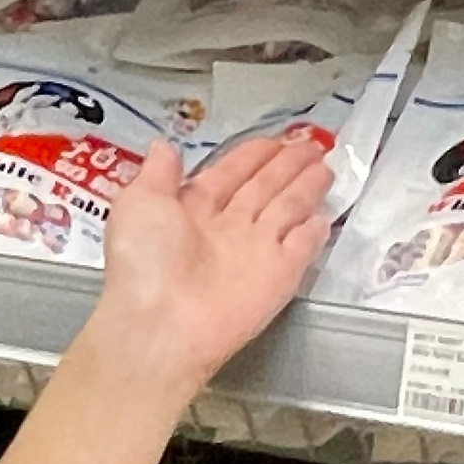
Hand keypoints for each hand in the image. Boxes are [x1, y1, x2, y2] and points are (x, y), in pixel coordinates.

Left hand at [83, 133, 334, 415]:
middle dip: (286, 165)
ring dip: (305, 188)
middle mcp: (226, 228)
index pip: (229, 174)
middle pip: (264, 188)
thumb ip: (157, 172)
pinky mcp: (279, 276)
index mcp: (192, 209)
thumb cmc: (145, 261)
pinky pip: (301, 248)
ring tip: (325, 166)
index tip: (274, 139)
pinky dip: (314, 232)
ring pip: (287, 210)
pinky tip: (324, 216)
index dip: (251, 156)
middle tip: (312, 145)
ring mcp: (255, 252)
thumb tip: (164, 144)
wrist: (163, 324)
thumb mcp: (138, 202)